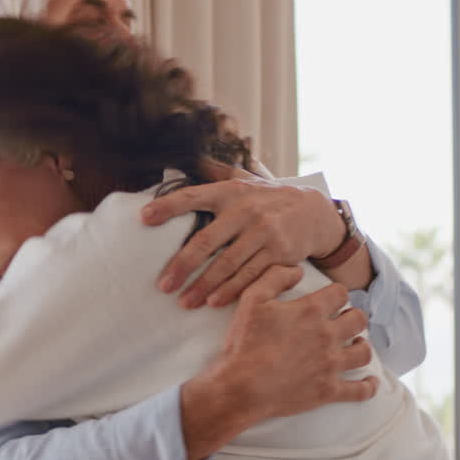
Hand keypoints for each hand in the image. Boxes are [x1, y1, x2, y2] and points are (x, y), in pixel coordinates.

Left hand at [141, 159, 346, 308]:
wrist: (315, 213)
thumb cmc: (268, 198)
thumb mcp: (244, 180)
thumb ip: (217, 173)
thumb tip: (191, 158)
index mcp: (231, 192)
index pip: (193, 197)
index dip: (168, 206)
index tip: (144, 218)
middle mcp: (245, 211)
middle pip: (207, 241)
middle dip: (182, 265)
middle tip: (163, 285)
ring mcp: (263, 233)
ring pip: (227, 264)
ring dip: (204, 286)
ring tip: (184, 301)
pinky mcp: (279, 253)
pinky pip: (250, 276)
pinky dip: (231, 291)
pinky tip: (214, 302)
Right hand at [179, 281, 376, 459]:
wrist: (241, 387)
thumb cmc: (244, 342)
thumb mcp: (252, 300)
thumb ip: (275, 277)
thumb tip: (297, 270)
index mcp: (311, 312)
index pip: (340, 293)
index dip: (336, 293)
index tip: (330, 299)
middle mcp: (327, 336)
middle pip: (358, 319)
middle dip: (353, 316)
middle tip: (344, 320)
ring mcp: (330, 365)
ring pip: (364, 352)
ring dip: (362, 346)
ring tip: (355, 345)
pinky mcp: (329, 390)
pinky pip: (360, 391)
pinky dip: (368, 387)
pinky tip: (370, 382)